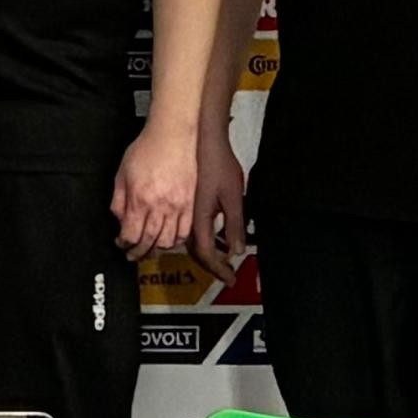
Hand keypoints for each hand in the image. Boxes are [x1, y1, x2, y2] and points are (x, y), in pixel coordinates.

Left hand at [112, 118, 207, 259]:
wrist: (173, 135)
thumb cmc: (147, 150)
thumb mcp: (122, 174)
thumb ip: (119, 201)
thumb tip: (120, 221)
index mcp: (140, 199)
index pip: (132, 235)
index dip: (125, 244)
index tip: (121, 244)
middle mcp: (161, 206)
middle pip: (150, 242)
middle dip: (139, 253)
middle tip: (133, 254)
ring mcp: (179, 206)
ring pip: (169, 241)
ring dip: (158, 249)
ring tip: (150, 249)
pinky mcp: (192, 203)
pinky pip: (187, 231)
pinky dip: (177, 240)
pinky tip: (170, 239)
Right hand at [188, 134, 249, 271]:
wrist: (198, 137)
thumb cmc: (218, 163)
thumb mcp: (233, 195)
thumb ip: (234, 224)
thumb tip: (236, 250)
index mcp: (198, 219)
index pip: (206, 254)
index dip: (218, 269)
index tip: (230, 280)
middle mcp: (185, 219)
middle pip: (195, 252)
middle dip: (212, 266)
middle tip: (227, 274)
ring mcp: (180, 211)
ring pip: (188, 242)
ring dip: (206, 254)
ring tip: (222, 259)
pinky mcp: (180, 202)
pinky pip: (186, 230)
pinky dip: (200, 239)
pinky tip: (212, 237)